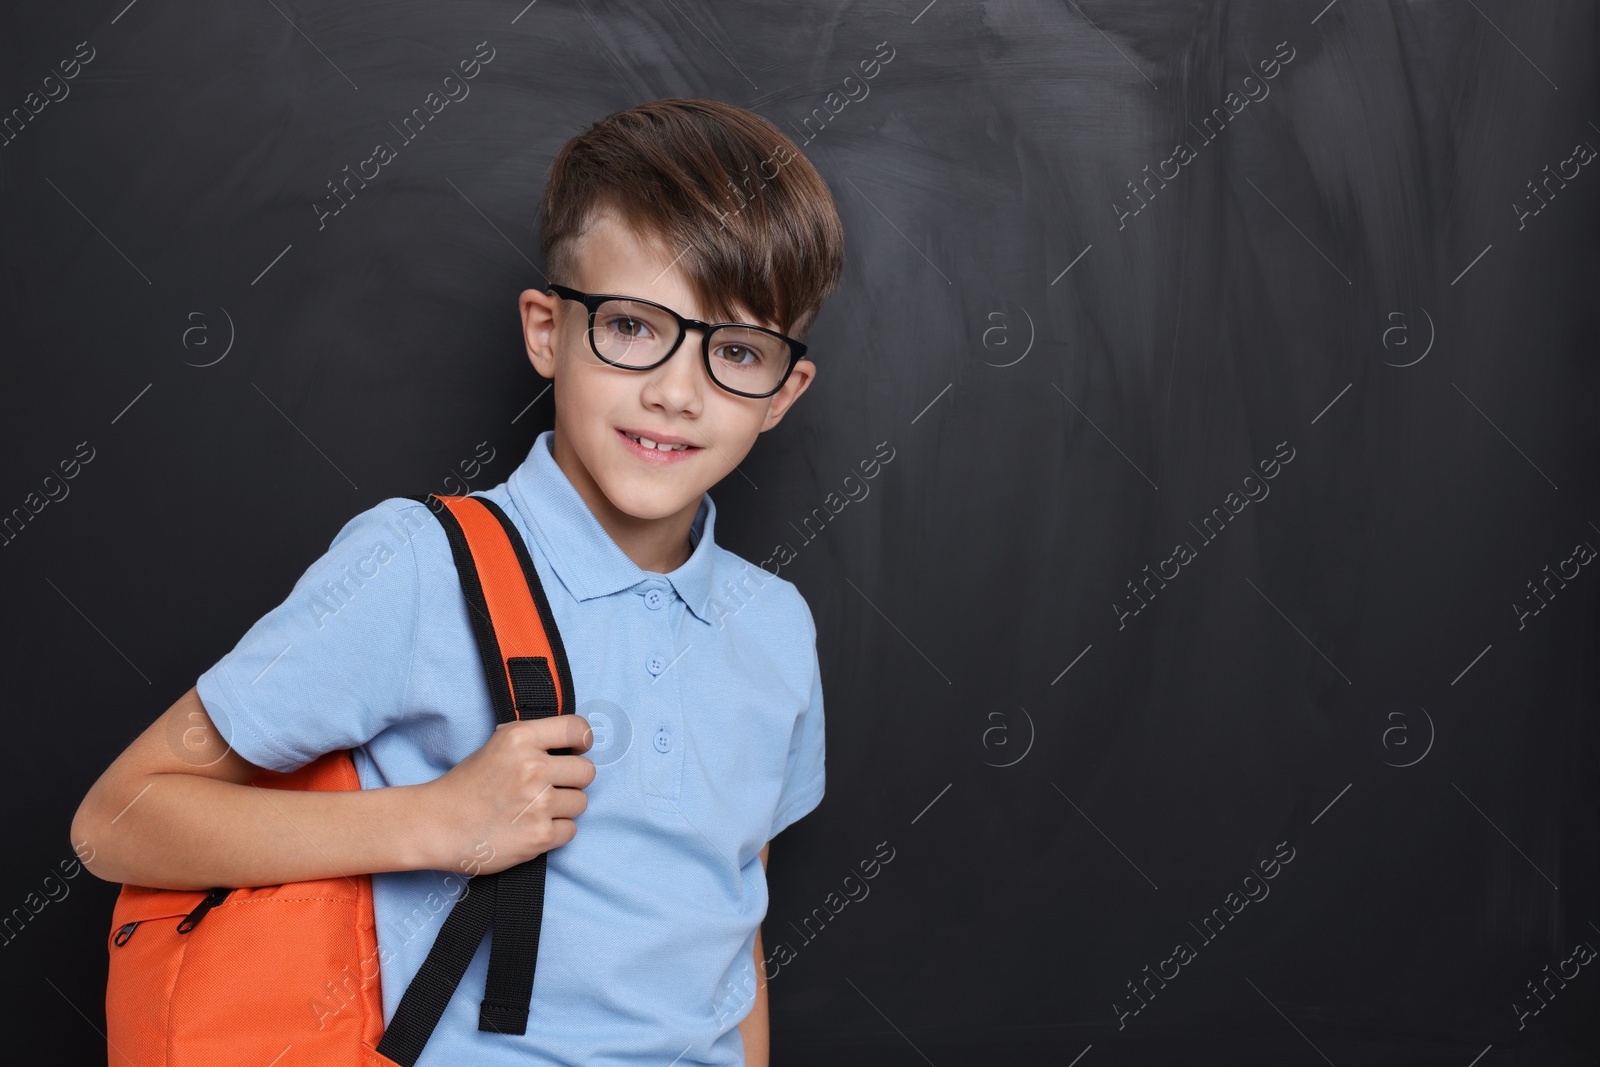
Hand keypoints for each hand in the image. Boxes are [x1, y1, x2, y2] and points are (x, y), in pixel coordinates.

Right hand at [423, 714, 594, 876]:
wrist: (436, 826)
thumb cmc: (466, 785)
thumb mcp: (497, 746)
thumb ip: (532, 740)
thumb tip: (572, 740)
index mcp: (520, 738)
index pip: (578, 729)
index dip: (582, 741)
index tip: (576, 751)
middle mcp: (532, 767)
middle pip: (586, 771)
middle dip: (571, 781)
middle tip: (548, 788)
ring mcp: (538, 803)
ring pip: (581, 802)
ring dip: (562, 808)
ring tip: (533, 810)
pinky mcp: (539, 835)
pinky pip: (571, 830)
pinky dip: (554, 832)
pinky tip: (530, 828)